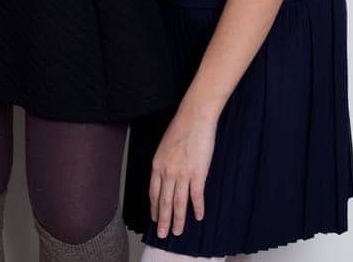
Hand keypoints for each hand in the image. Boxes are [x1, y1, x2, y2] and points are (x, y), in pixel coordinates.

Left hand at [149, 109, 215, 238]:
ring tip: (178, 232)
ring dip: (178, 219)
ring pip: (179, 203)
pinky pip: (196, 195)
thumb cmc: (180, 128)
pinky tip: (198, 217)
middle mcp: (167, 172)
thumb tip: (165, 177)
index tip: (155, 218)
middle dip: (163, 220)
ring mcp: (182, 173)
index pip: (153, 193)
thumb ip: (164, 164)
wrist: (194, 117)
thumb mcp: (164, 147)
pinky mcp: (198, 172)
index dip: (154, 208)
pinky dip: (198, 208)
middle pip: (164, 202)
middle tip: (163, 234)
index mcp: (157, 165)